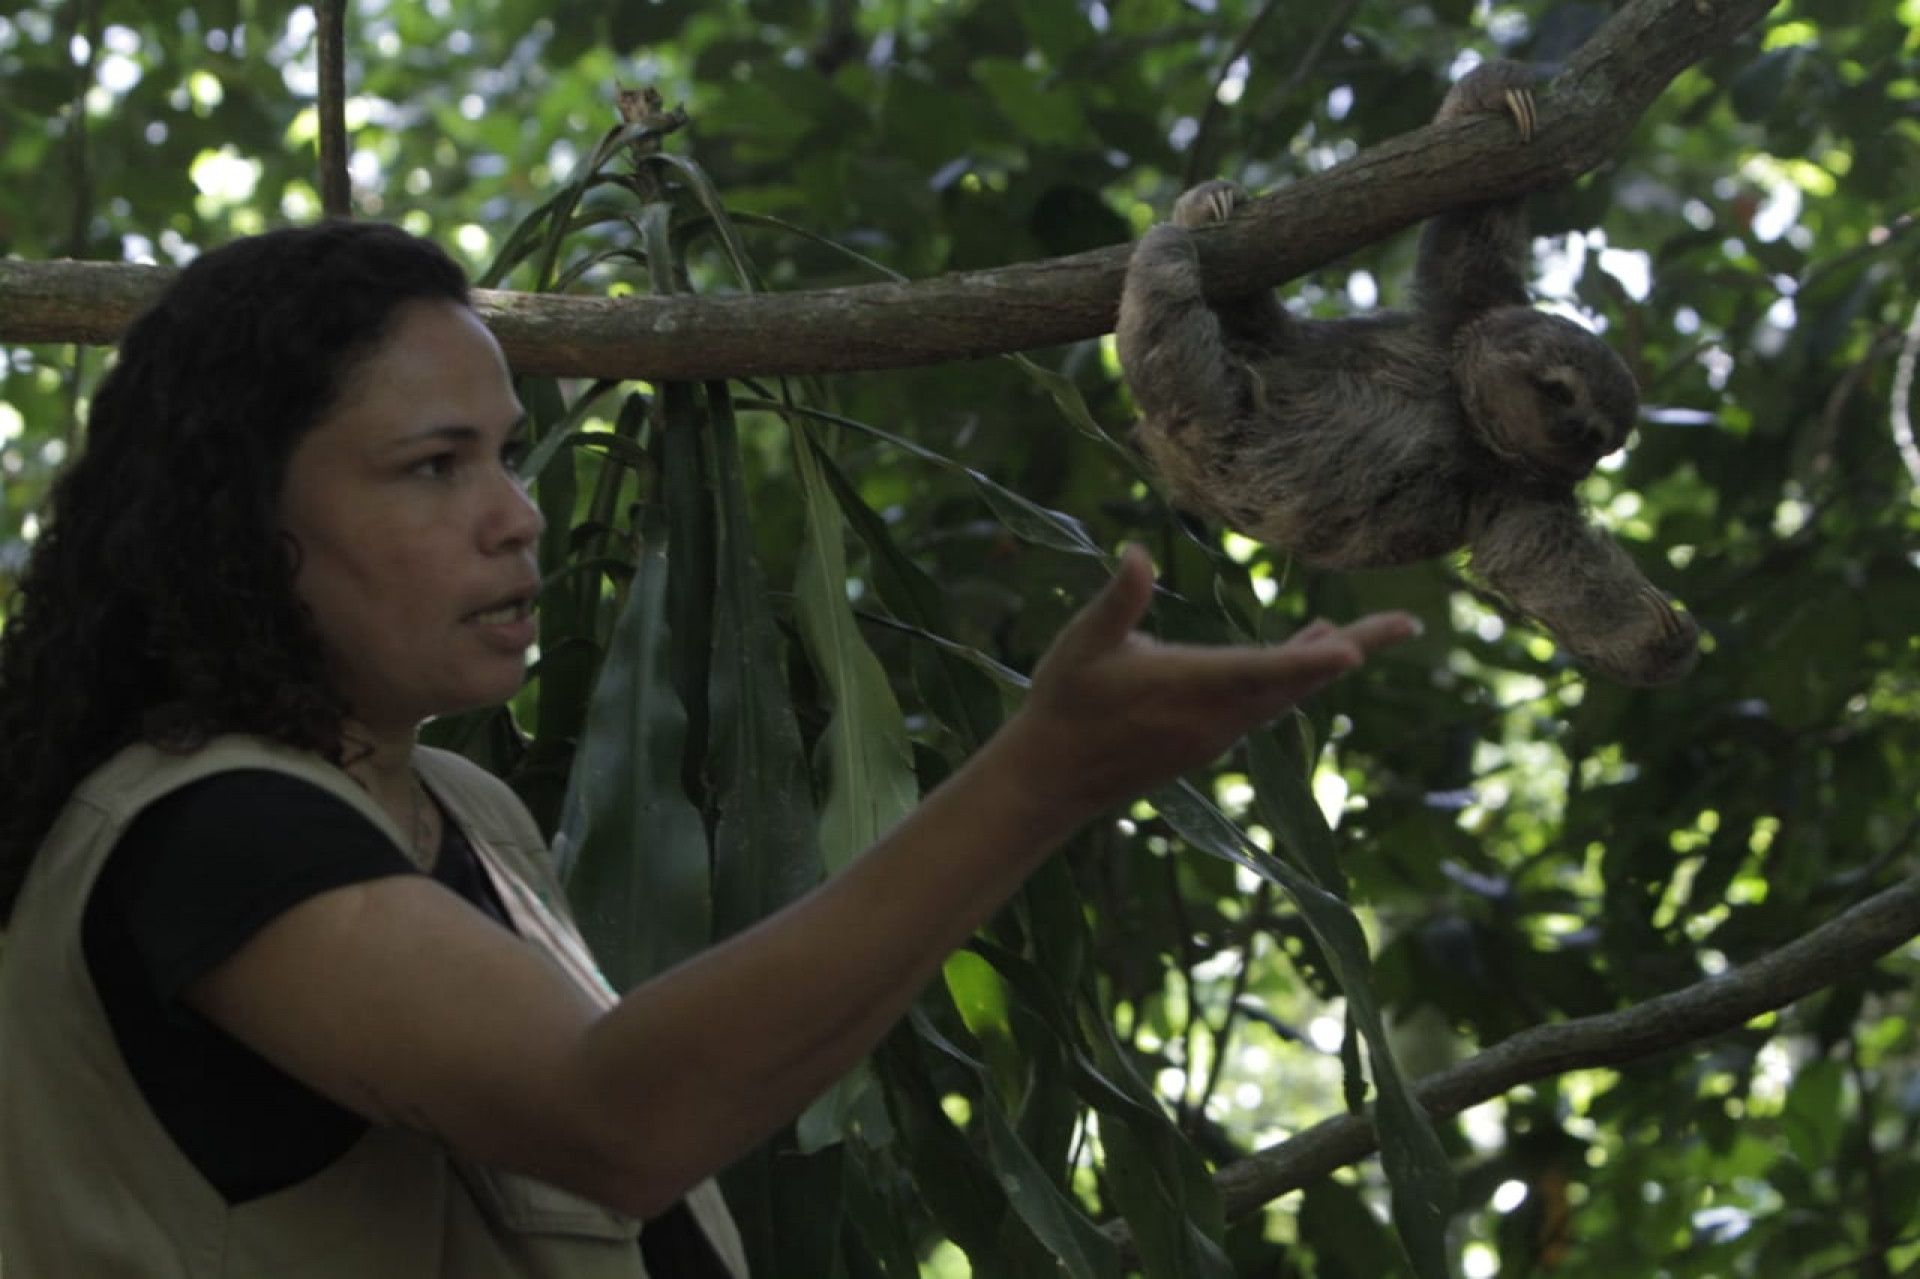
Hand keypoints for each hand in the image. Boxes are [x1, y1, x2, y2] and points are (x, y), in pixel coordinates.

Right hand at [995, 546, 1418, 820]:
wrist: (1050, 779)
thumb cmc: (1064, 704)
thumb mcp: (1081, 644)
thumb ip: (1119, 600)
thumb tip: (1139, 552)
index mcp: (1186, 687)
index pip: (1259, 671)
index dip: (1307, 658)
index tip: (1353, 648)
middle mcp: (1213, 717)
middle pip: (1297, 681)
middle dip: (1352, 648)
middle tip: (1407, 625)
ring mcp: (1216, 733)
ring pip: (1286, 694)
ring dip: (1326, 661)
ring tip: (1366, 634)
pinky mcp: (1210, 740)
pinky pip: (1269, 704)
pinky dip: (1296, 677)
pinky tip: (1307, 653)